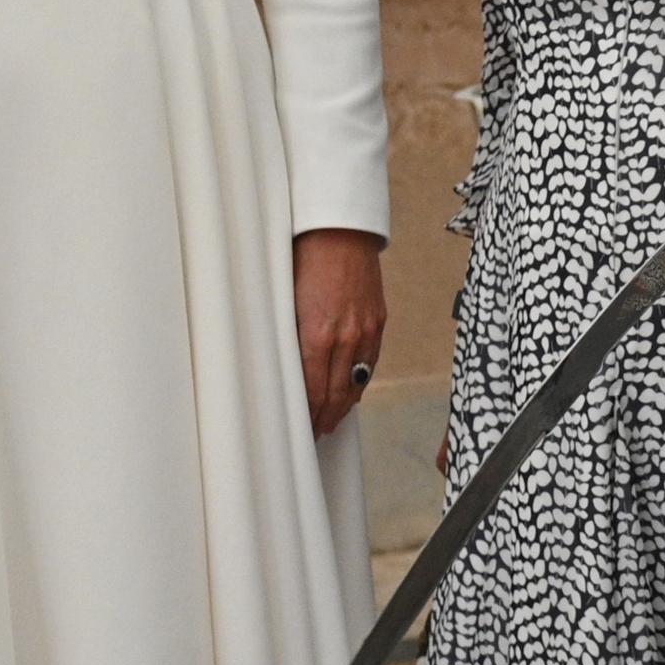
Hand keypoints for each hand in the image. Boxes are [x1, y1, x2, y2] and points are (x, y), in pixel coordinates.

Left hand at [295, 228, 385, 435]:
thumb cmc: (304, 260)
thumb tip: (288, 372)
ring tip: (333, 420)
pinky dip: (361, 381)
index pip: (314, 391)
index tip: (303, 427)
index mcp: (315, 335)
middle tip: (318, 432)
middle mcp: (344, 338)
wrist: (339, 231)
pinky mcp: (378, 321)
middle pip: (337, 393)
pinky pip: (371, 361)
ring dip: (344, 405)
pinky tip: (353, 391)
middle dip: (326, 417)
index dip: (309, 415)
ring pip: (357, 382)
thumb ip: (290, 339)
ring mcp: (365, 330)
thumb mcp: (286, 302)